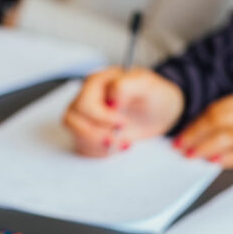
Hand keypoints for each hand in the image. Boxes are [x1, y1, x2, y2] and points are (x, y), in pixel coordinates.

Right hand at [63, 67, 184, 156]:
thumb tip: (111, 97)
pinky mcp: (90, 131)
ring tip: (122, 143)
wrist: (160, 111)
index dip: (102, 118)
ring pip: (75, 133)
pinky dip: (99, 151)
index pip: (84, 103)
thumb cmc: (153, 95)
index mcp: (97, 82)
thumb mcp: (147, 85)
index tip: (123, 123)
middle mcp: (87, 97)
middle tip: (121, 136)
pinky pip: (82, 146)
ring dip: (97, 144)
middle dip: (97, 133)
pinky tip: (118, 146)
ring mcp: (86, 116)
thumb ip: (126, 85)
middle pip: (72, 119)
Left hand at [176, 88, 232, 167]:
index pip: (221, 107)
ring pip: (232, 135)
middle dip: (197, 134)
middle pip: (221, 120)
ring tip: (193, 156)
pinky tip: (218, 162)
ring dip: (208, 146)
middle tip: (181, 147)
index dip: (200, 120)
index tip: (186, 132)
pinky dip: (232, 156)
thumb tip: (227, 127)